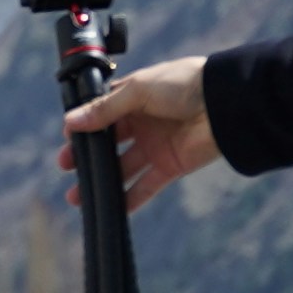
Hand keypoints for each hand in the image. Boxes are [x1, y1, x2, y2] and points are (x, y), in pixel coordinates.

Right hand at [61, 54, 221, 205]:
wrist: (226, 103)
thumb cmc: (185, 85)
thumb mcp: (138, 90)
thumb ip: (105, 109)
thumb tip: (71, 122)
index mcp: (134, 97)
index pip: (102, 112)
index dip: (85, 123)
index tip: (68, 136)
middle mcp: (143, 122)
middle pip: (108, 142)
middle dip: (87, 155)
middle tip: (66, 165)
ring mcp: (155, 145)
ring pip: (122, 167)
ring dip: (102, 180)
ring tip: (77, 196)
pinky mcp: (170, 166)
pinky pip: (145, 186)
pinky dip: (129, 198)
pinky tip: (110, 207)